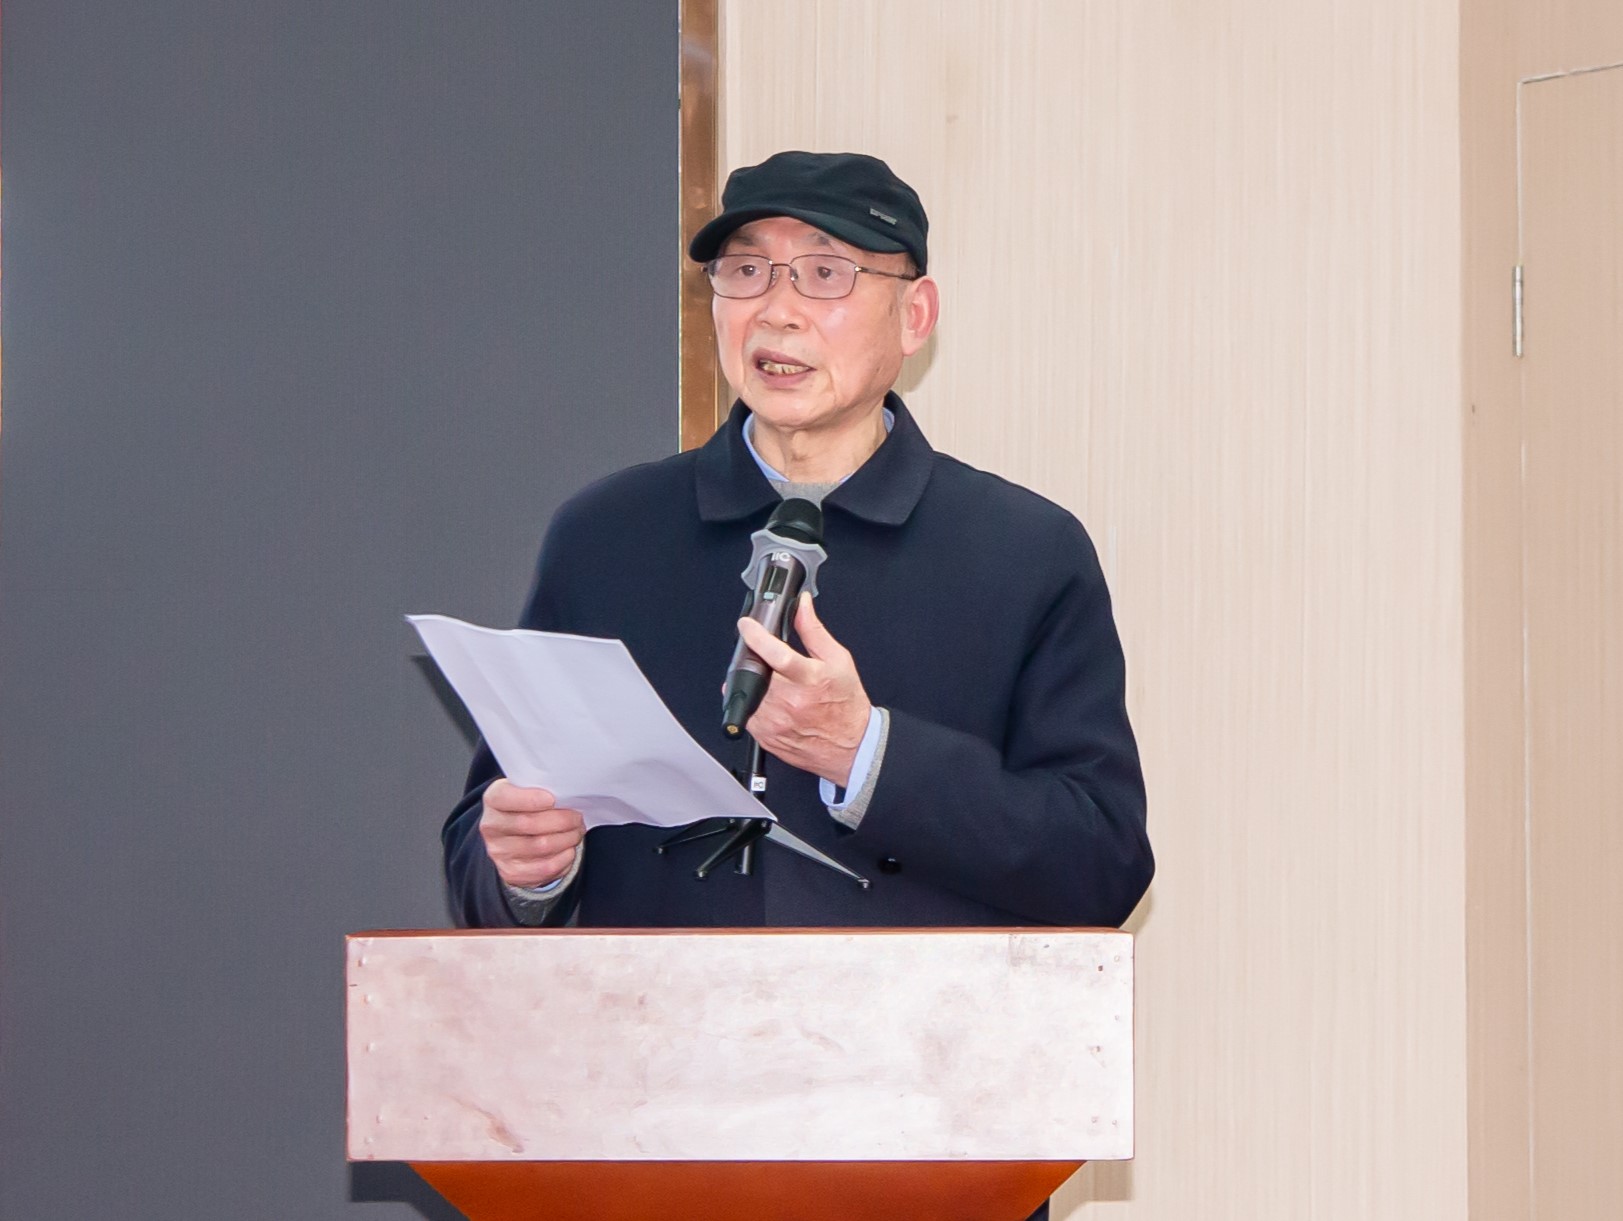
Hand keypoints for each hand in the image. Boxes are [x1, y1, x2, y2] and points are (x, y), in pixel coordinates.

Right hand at [479, 779, 584, 888]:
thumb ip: (539, 787)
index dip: (530, 799)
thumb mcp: (526, 790)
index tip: (552, 799)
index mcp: (493, 799)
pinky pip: (545, 867)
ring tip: (576, 831)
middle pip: (529, 823)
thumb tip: (566, 793)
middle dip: (561, 820)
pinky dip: (564, 858)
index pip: (505, 797)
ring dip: (567, 838)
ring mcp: (499, 852)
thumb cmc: (527, 806)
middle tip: (577, 817)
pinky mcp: (511, 872)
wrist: (514, 835)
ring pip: (541, 846)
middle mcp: (491, 826)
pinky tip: (569, 849)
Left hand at [736, 593, 871, 786]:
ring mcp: (776, 722)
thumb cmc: (846, 704)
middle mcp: (790, 702)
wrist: (851, 746)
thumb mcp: (838, 660)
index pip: (775, 654)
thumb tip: (801, 605)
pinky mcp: (766, 737)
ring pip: (746, 692)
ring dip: (751, 682)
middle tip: (762, 658)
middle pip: (754, 671)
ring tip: (771, 682)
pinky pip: (746, 713)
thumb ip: (813, 630)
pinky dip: (751, 702)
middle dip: (752, 659)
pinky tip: (769, 701)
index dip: (756, 636)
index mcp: (809, 679)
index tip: (747, 626)